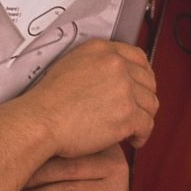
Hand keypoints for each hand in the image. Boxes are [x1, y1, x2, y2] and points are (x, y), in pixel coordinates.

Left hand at [12, 145, 133, 190]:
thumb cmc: (94, 177)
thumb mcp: (88, 159)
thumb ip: (66, 154)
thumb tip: (26, 153)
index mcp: (107, 151)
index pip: (69, 156)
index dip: (41, 164)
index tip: (19, 167)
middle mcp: (116, 170)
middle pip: (68, 175)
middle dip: (37, 183)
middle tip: (16, 188)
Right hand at [25, 38, 157, 157]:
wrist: (39, 121)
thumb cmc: (47, 101)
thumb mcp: (71, 64)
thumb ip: (96, 64)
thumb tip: (111, 76)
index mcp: (103, 50)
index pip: (138, 57)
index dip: (143, 74)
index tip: (142, 85)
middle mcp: (116, 66)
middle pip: (148, 81)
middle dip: (144, 97)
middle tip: (137, 109)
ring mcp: (124, 90)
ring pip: (151, 103)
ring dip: (144, 117)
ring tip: (134, 127)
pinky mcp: (127, 115)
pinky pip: (147, 125)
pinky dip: (142, 135)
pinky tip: (134, 139)